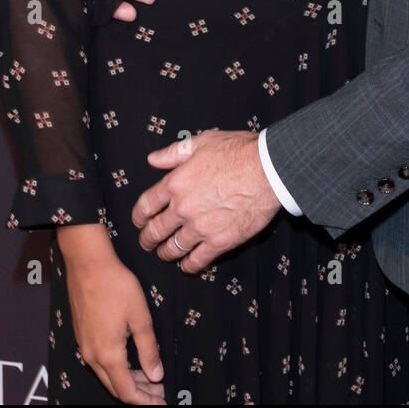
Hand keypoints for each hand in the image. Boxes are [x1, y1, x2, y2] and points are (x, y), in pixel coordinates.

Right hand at [63, 247, 166, 404]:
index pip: (127, 392)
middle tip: (160, 390)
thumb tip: (156, 375)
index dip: (146, 401)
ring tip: (151, 375)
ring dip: (129, 379)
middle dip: (140, 393)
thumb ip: (148, 349)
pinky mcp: (82, 336)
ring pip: (108, 375)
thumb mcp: (140, 317)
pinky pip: (100, 362)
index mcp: (108, 355)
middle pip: (116, 387)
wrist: (88, 264)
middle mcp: (92, 356)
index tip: (162, 401)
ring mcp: (85, 346)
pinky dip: (118, 367)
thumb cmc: (117, 286)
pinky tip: (132, 358)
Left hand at [132, 130, 280, 273]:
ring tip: (166, 253)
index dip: (139, 216)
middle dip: (148, 239)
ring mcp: (200, 227)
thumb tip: (153, 160)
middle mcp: (183, 208)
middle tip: (147, 242)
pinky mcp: (219, 242)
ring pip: (173, 248)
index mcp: (176, 183)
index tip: (139, 221)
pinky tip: (188, 264)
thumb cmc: (238, 152)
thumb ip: (174, 153)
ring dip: (166, 253)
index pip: (146, 205)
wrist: (268, 170)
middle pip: (155, 231)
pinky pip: (197, 260)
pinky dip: (189, 265)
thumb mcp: (202, 142)